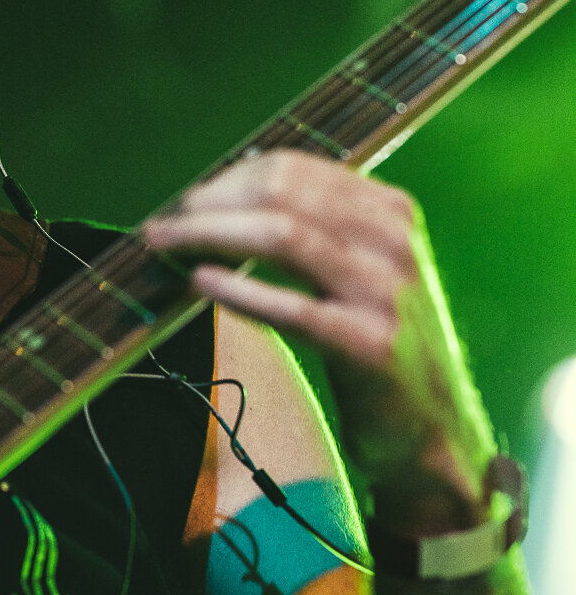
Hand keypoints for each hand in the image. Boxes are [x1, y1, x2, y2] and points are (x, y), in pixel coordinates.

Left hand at [142, 149, 495, 534]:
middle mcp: (393, 242)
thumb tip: (213, 203)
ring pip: (284, 236)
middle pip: (284, 192)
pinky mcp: (372, 345)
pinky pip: (293, 308)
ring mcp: (386, 291)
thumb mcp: (357, 270)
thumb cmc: (374, 342)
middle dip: (211, 203)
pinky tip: (201, 284)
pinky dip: (239, 290)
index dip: (226, 180)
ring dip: (212, 235)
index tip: (184, 201)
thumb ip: (308, 231)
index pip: (294, 169)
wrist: (430, 425)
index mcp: (389, 212)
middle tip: (164, 226)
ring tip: (168, 247)